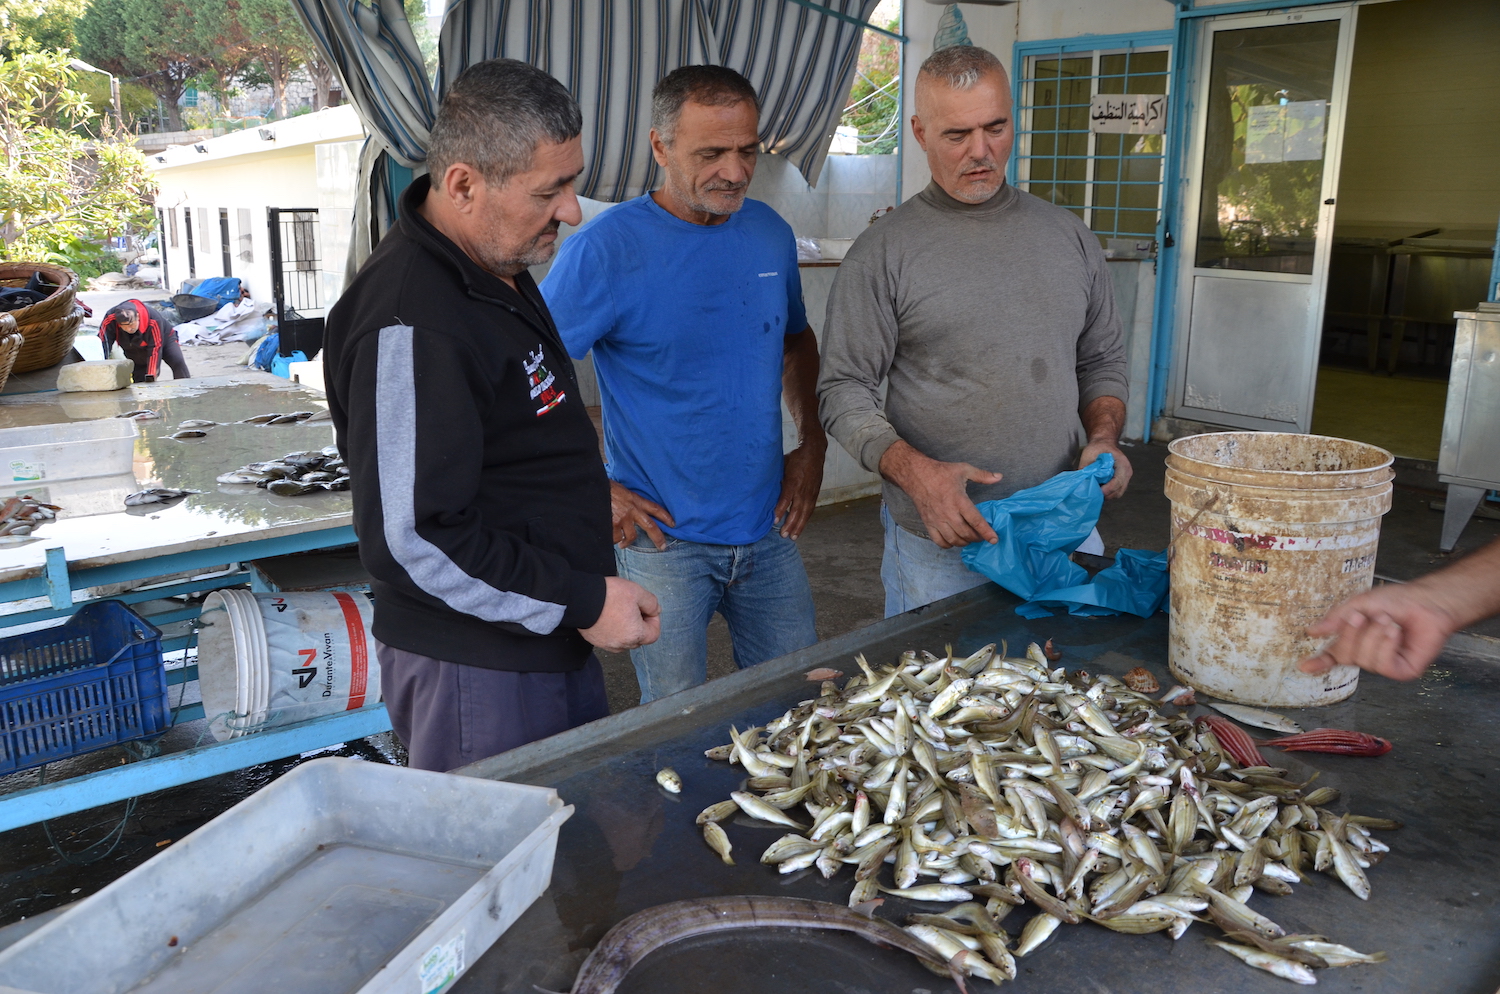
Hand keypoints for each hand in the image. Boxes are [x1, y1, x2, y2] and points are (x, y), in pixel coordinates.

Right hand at [579, 576, 660, 651]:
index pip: (654, 634)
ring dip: (627, 628)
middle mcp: (622, 645)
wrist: (580, 599)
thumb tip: (656, 611)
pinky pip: (611, 639)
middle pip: (639, 638)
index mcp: (635, 635)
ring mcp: (607, 645)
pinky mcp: (595, 641)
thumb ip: (652, 603)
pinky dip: (613, 630)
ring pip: (625, 640)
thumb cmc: (610, 596)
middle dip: (640, 624)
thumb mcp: (637, 592)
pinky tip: (608, 616)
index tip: (646, 608)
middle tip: (633, 607)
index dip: (654, 620)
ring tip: (619, 611)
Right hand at [611, 480, 673, 549]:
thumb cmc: (605, 488)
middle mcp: (632, 510)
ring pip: (631, 536)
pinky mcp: (613, 525)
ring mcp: (623, 518)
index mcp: (635, 500)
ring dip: (627, 542)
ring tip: (623, 544)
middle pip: (650, 526)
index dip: (665, 516)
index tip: (673, 523)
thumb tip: (630, 509)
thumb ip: (629, 501)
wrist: (592, 488)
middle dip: (658, 538)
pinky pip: (616, 538)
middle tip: (663, 546)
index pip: (655, 508)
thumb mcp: (622, 490)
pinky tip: (608, 536)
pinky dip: (613, 539)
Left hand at [775, 441, 824, 538]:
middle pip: (797, 509)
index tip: (774, 520)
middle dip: (790, 523)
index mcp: (794, 480)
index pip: (786, 497)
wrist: (814, 452)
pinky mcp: (815, 494)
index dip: (780, 509)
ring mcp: (810, 492)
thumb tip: (766, 490)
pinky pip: (810, 510)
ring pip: (805, 512)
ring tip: (793, 536)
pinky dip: (805, 520)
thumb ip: (777, 478)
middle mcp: (803, 488)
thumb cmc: (795, 458)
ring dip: (799, 526)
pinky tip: (800, 528)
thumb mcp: (783, 465)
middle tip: (783, 535)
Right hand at [879, 440, 1001, 549]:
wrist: (917, 475)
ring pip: (954, 540)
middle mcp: (948, 513)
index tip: (994, 539)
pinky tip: (953, 540)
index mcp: (959, 500)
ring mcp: (937, 520)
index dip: (986, 532)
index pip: (975, 521)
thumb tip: (999, 477)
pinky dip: (948, 545)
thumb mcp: (963, 469)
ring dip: (964, 542)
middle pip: (966, 534)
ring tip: (969, 538)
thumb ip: (982, 475)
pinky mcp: (928, 523)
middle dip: (977, 538)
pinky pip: (939, 541)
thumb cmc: (941, 472)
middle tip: (981, 536)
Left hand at [1078, 440, 1132, 498]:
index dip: (1108, 489)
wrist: (1104, 444)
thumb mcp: (1089, 453)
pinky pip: (1116, 492)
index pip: (1118, 481)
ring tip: (1095, 492)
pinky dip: (1108, 493)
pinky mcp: (1121, 482)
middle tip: (1093, 494)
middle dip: (1106, 494)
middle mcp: (1127, 472)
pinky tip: (1099, 490)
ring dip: (1107, 495)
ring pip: (1118, 493)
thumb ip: (1085, 467)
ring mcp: (1125, 478)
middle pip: (1119, 490)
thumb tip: (1080, 481)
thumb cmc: (1099, 447)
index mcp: (1122, 464)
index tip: (1098, 492)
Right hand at [1298, 583, 1457, 680]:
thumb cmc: (1398, 600)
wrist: (1427, 602)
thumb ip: (1336, 618)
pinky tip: (1394, 633)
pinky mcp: (1402, 670)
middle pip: (1344, 655)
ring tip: (1387, 620)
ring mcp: (1385, 664)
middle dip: (1351, 635)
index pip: (1334, 654)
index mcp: (1357, 639)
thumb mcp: (1360, 604)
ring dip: (1374, 636)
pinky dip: (1386, 645)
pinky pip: (1382, 665)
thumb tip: (1312, 631)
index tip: (1303, 666)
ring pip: (1364, 660)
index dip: (1319, 661)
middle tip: (1361, 617)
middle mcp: (1369, 654)